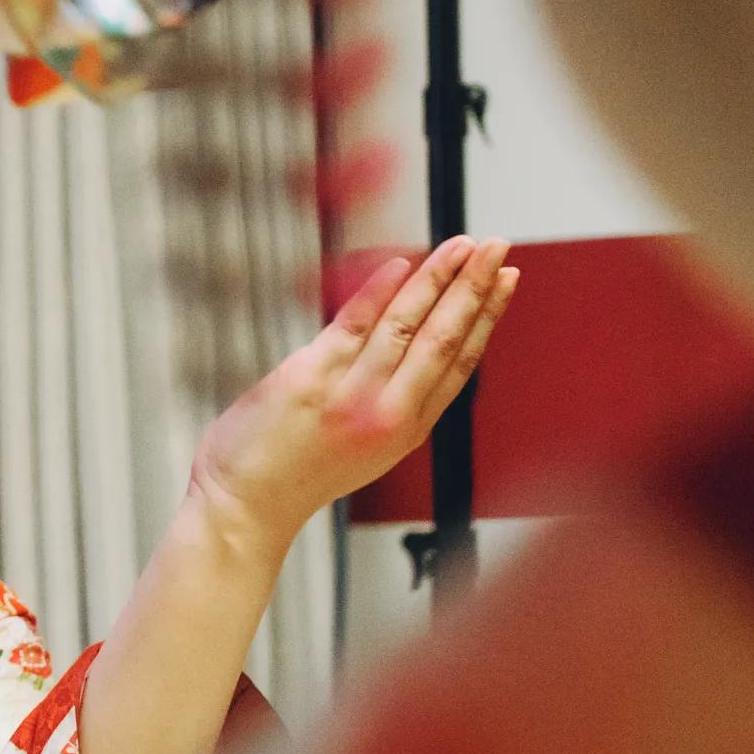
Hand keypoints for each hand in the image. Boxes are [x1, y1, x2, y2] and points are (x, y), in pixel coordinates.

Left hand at [189, 235, 518, 553]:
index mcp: (407, 429)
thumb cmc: (294, 474)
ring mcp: (351, 394)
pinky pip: (355, 324)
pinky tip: (403, 264)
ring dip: (440, 278)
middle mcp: (388, 412)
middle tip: (499, 247)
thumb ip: (390, 402)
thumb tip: (407, 347)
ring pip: (408, 325)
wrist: (245, 507)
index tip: (507, 281)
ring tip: (464, 245)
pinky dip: (380, 291)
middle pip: (445, 337)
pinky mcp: (312, 377)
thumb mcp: (364, 448)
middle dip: (477, 286)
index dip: (488, 316)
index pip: (461, 362)